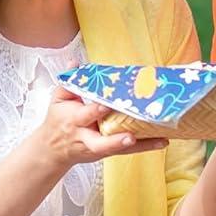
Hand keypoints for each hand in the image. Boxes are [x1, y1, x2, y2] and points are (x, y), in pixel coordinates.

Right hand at [32, 87, 167, 170]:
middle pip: (100, 142)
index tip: (105, 105)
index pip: (85, 115)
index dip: (95, 111)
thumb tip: (74, 63)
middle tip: (130, 136)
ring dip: (139, 145)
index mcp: (74, 120)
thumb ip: (68, 83)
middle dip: (114, 141)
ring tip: (158, 139)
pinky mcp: (108, 152)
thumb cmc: (58, 121)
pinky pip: (128, 151)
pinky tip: (162, 141)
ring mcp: (98, 147)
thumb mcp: (58, 100)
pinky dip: (146, 146)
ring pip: (118, 149)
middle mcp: (86, 137)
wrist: (52, 150)